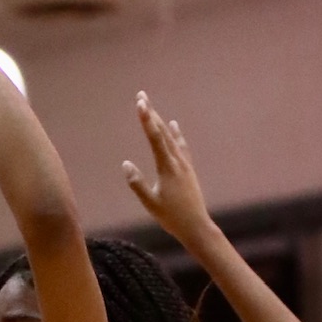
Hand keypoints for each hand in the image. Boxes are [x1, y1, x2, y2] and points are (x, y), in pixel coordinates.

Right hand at [123, 92, 215, 253]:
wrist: (196, 225)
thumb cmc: (172, 217)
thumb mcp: (150, 203)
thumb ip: (138, 184)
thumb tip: (126, 164)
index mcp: (167, 167)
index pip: (155, 138)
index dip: (146, 119)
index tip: (140, 103)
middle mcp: (177, 160)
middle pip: (162, 132)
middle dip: (151, 114)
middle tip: (142, 96)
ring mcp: (184, 163)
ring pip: (171, 137)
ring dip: (160, 121)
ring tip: (151, 108)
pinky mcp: (188, 168)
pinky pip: (181, 146)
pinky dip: (175, 134)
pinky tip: (173, 125)